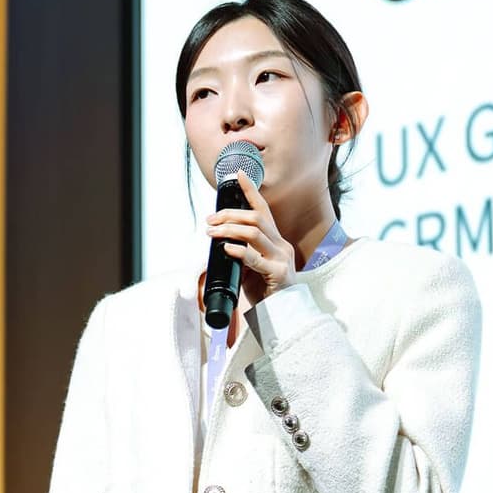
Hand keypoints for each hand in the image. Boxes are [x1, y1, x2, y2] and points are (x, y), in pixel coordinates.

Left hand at [206, 169, 296, 309]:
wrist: (281, 318)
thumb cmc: (264, 293)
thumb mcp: (250, 268)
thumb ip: (241, 253)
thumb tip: (220, 241)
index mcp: (275, 241)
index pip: (263, 210)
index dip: (250, 190)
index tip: (238, 174)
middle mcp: (281, 245)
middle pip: (256, 217)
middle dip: (230, 214)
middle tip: (209, 220)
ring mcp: (282, 259)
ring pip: (255, 232)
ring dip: (229, 229)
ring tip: (211, 233)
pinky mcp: (278, 274)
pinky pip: (255, 258)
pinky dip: (238, 250)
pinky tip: (226, 248)